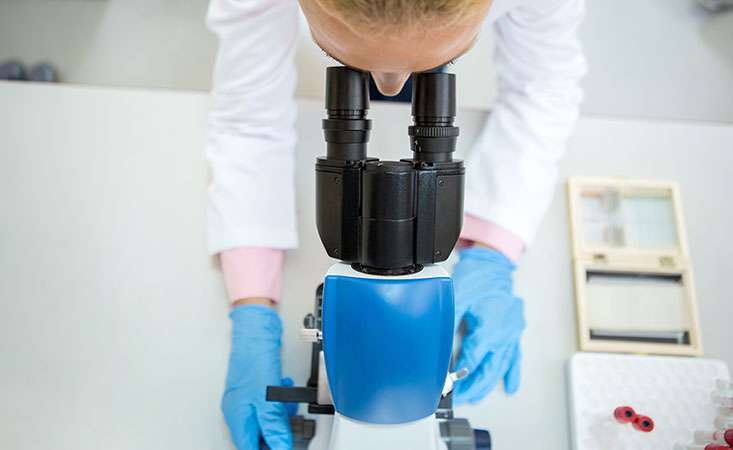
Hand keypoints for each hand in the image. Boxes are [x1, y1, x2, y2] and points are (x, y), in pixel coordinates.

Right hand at [222, 305, 291, 449]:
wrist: (254, 333)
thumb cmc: (255, 360)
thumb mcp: (268, 398)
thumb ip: (274, 425)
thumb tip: (281, 445)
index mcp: (237, 417)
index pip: (248, 447)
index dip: (267, 449)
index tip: (282, 446)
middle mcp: (236, 411)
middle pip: (255, 436)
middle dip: (273, 433)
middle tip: (288, 428)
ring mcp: (243, 401)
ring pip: (261, 421)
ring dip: (277, 418)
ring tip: (288, 409)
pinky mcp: (250, 391)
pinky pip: (264, 406)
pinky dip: (276, 405)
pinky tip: (285, 394)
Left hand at [452, 247, 525, 404]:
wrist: (495, 265)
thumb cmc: (478, 277)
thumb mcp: (459, 297)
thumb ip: (450, 321)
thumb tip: (438, 340)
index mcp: (489, 327)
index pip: (472, 358)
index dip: (460, 373)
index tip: (450, 384)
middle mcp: (503, 335)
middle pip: (488, 368)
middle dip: (474, 386)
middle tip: (461, 396)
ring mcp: (511, 335)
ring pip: (500, 366)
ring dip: (488, 383)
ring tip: (476, 396)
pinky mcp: (514, 332)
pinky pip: (514, 357)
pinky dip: (512, 373)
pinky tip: (510, 386)